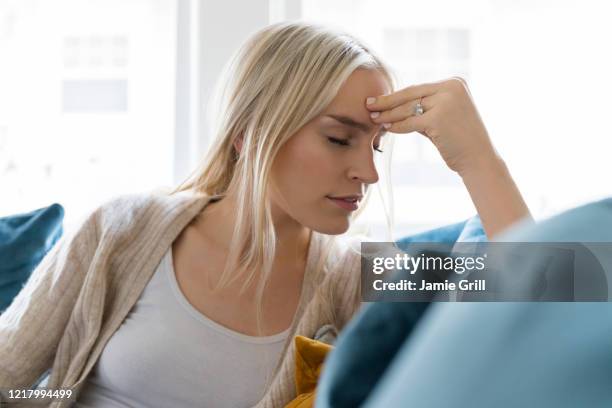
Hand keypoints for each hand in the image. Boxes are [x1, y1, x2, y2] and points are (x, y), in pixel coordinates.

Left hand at [366, 77, 498, 174]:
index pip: (417, 89)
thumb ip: (425, 107)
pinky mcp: (438, 118)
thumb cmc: (460, 140)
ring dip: (389, 115)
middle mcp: (451, 88)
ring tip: (374, 118)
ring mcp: (446, 102)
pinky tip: (388, 129)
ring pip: (408, 108)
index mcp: (454, 83)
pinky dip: (397, 127)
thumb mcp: (444, 116)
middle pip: (410, 95)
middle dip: (387, 101)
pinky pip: (410, 122)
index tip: (379, 99)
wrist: (479, 159)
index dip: (396, 95)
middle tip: (368, 105)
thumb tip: (396, 106)